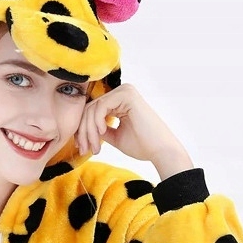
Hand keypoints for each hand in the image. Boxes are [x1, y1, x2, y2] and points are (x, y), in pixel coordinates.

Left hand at [75, 84, 193, 178]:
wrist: (160, 151)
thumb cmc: (142, 145)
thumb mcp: (114, 136)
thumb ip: (100, 129)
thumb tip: (83, 128)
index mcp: (119, 101)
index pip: (92, 111)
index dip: (83, 130)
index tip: (82, 147)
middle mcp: (122, 93)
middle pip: (90, 109)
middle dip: (84, 131)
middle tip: (84, 149)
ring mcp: (124, 91)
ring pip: (93, 108)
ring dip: (89, 130)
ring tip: (94, 147)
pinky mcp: (127, 94)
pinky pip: (101, 106)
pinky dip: (96, 122)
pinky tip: (102, 132)